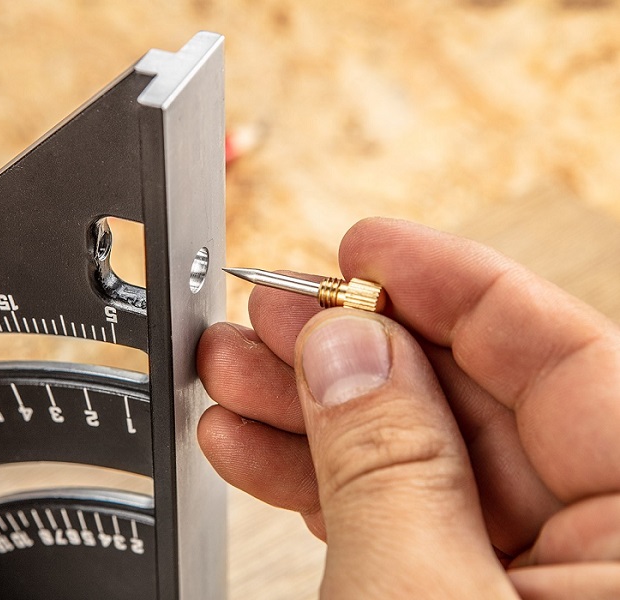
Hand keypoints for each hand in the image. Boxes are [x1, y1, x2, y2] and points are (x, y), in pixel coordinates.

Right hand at [198, 218, 619, 598]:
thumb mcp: (422, 596)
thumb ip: (389, 463)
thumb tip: (345, 346)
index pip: (564, 360)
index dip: (455, 286)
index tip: (367, 248)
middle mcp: (604, 552)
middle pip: (475, 405)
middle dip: (351, 353)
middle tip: (271, 315)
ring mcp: (535, 586)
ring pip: (422, 464)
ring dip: (312, 418)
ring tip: (232, 376)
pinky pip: (399, 526)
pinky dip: (321, 489)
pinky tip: (251, 447)